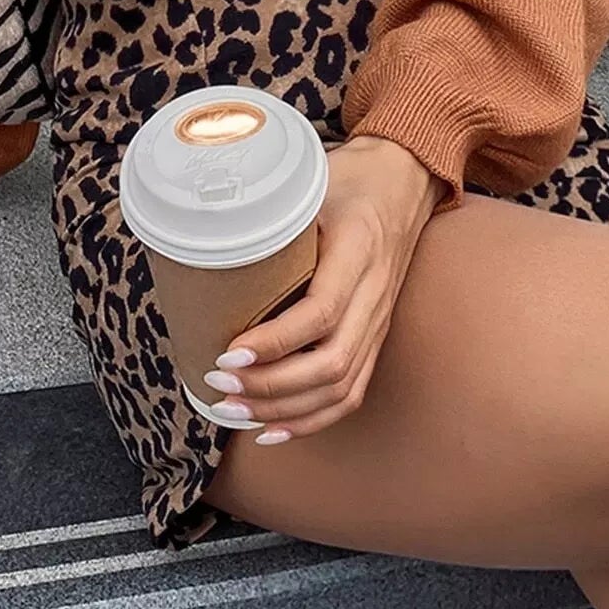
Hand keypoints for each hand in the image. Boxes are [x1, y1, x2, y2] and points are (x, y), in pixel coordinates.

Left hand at [200, 135, 444, 441]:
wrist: (403, 179)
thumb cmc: (348, 178)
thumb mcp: (310, 181)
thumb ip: (270, 210)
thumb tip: (204, 232)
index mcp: (358, 249)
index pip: (321, 312)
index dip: (274, 342)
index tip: (227, 353)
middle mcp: (374, 293)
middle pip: (331, 363)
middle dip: (269, 386)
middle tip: (219, 384)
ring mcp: (379, 320)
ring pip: (340, 387)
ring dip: (283, 409)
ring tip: (233, 409)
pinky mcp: (376, 336)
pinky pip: (351, 392)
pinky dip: (311, 419)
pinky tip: (272, 429)